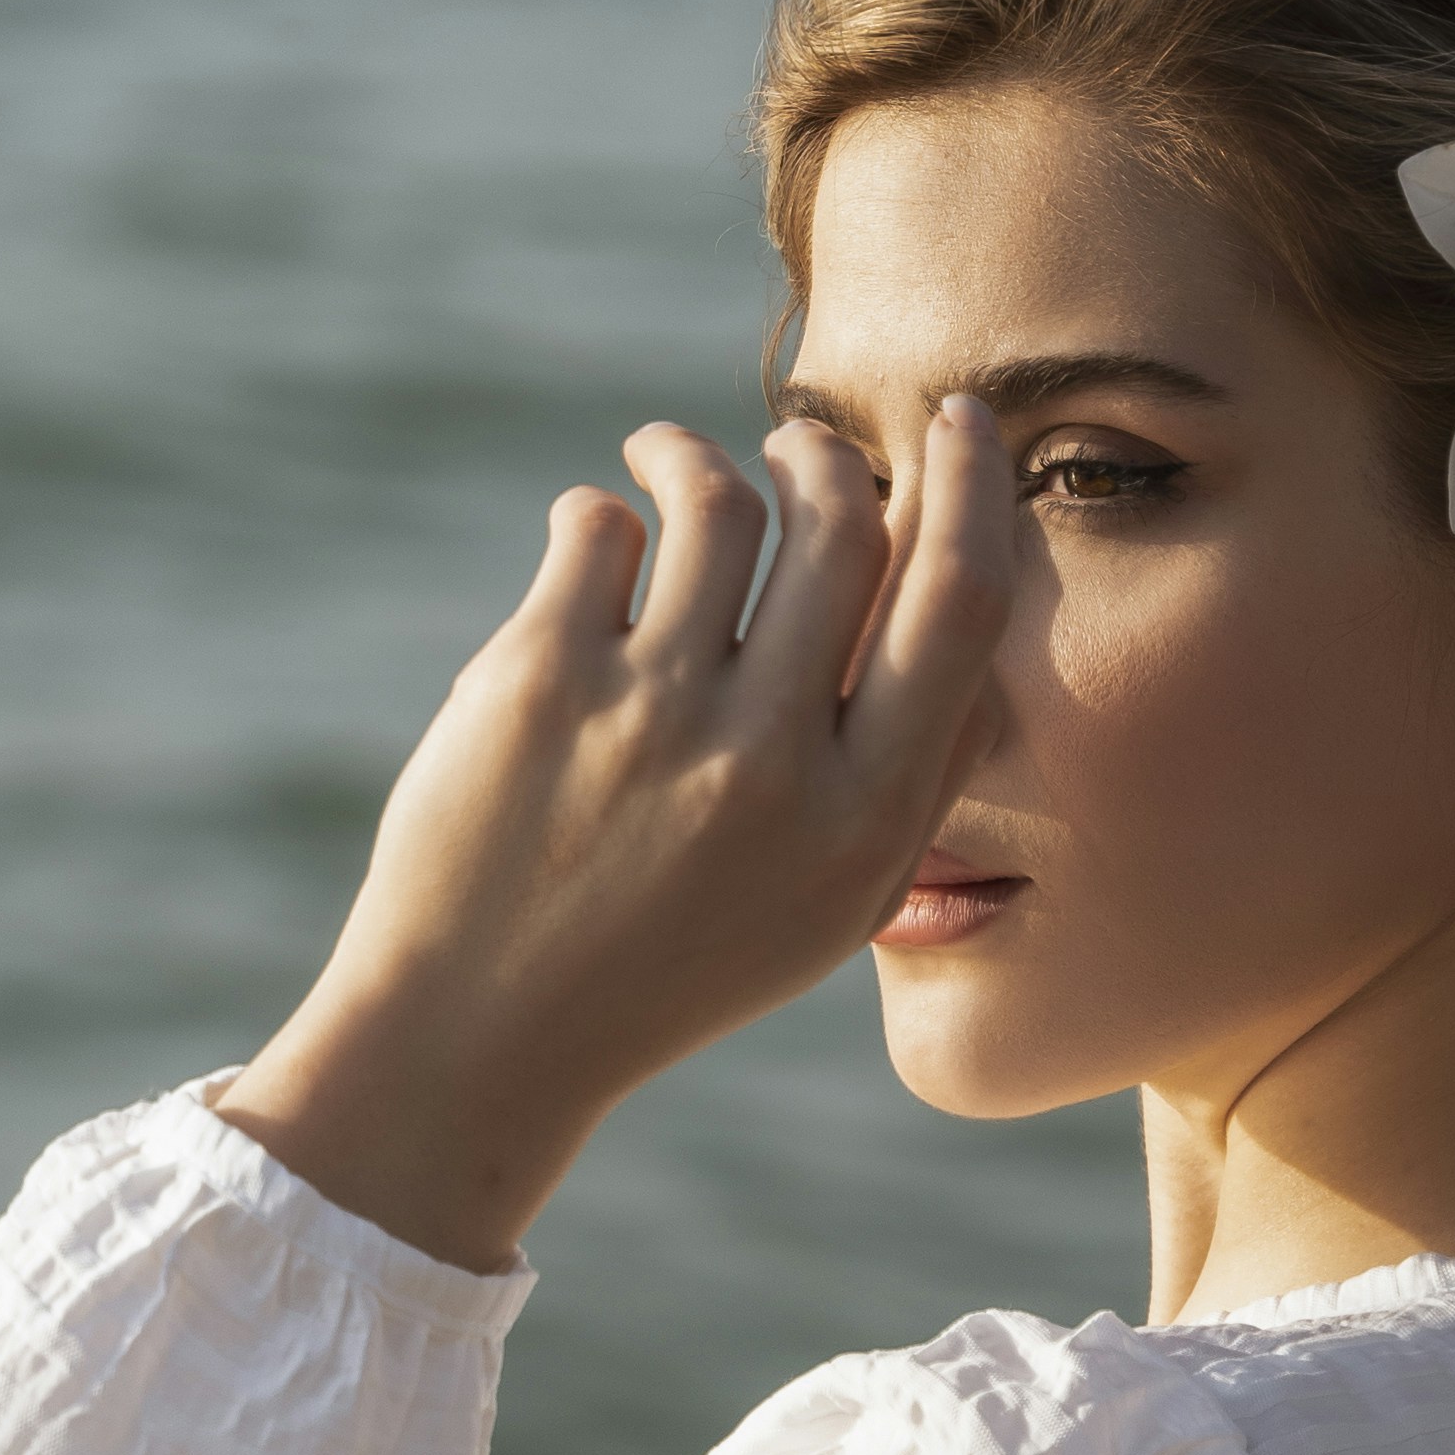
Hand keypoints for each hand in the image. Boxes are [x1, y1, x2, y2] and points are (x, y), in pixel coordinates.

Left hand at [215, 405, 1013, 1272]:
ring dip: (699, 455)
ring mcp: (651, 717)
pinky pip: (599, 527)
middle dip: (823, 456)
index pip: (957, 602)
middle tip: (796, 447)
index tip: (957, 421)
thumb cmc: (670, 959)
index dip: (971, 487)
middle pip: (844, 525)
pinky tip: (597, 541)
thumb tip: (961, 589)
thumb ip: (913, 771)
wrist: (483, 1033)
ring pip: (719, 502)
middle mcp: (768, 764)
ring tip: (670, 459)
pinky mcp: (537, 682)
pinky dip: (604, 511)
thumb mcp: (832, 903)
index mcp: (862, 822)